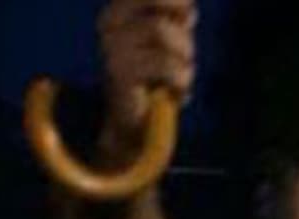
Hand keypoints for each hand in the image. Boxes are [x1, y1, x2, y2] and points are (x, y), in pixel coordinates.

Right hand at [98, 0, 196, 153]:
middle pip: (160, 1)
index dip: (178, 2)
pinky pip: (167, 64)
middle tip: (184, 53)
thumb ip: (176, 20)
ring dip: (184, 56)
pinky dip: (181, 80)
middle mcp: (109, 23)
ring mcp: (111, 46)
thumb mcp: (169, 44)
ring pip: (164, 30)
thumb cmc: (156, 80)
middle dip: (182, 26)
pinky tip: (177, 94)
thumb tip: (190, 9)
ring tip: (179, 78)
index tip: (189, 21)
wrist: (136, 125)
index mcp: (118, 12)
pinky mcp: (119, 71)